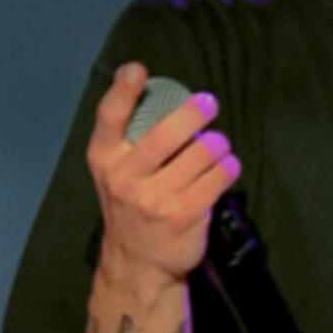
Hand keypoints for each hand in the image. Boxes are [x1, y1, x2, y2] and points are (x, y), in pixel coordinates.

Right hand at [86, 62, 240, 286]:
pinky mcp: (183, 217)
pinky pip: (217, 180)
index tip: (137, 69)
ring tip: (219, 144)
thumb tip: (161, 92)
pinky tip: (228, 165)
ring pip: (199, 154)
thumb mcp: (114, 170)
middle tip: (209, 103)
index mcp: (104, 159)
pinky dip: (228, 167)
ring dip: (217, 143)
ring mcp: (154, 200)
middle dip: (193, 112)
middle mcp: (125, 179)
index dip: (123, 91)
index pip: (109, 118)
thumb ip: (127, 137)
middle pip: (164, 134)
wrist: (137, 262)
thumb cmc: (131, 204)